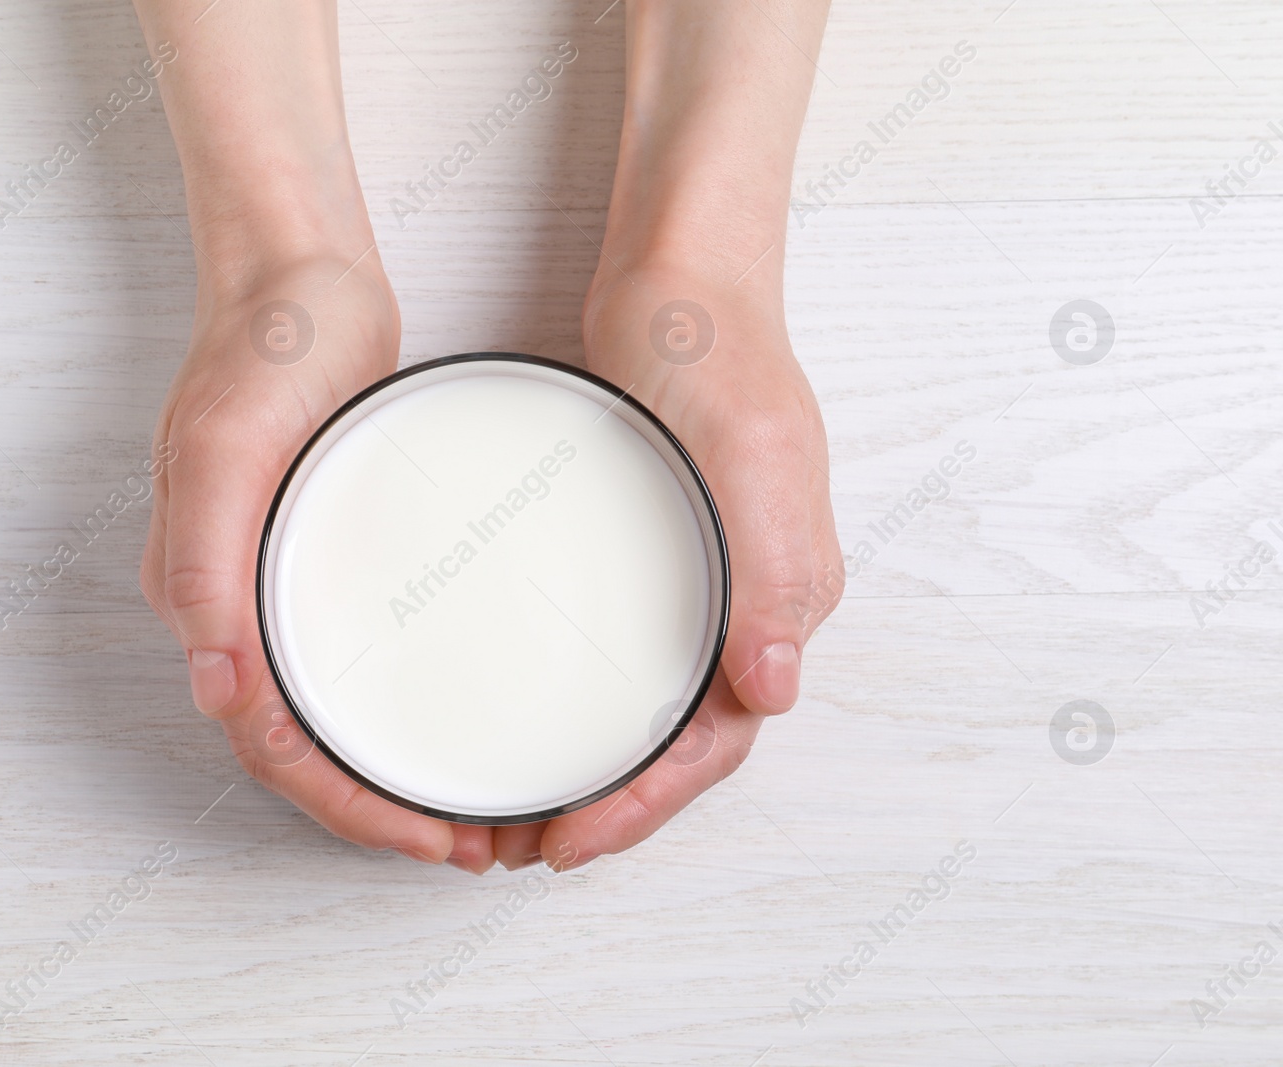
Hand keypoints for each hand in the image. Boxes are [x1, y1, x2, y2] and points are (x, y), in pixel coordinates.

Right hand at [139, 252, 500, 872]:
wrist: (297, 277)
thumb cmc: (257, 350)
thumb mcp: (225, 446)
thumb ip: (204, 561)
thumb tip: (215, 683)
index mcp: (204, 596)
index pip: (270, 744)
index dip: (347, 806)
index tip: (426, 836)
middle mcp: (238, 605)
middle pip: (303, 747)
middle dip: (380, 808)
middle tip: (470, 842)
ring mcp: (283, 581)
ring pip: (331, 713)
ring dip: (392, 772)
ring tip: (473, 806)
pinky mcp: (328, 552)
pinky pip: (357, 656)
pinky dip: (399, 705)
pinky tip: (456, 712)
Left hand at [493, 258, 843, 870]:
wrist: (680, 277)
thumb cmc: (721, 353)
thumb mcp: (754, 457)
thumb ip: (773, 571)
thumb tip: (773, 691)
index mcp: (780, 597)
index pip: (717, 741)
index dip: (646, 804)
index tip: (570, 840)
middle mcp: (743, 603)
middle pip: (678, 742)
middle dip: (609, 806)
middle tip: (523, 847)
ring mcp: (696, 577)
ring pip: (646, 707)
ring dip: (591, 767)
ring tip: (514, 808)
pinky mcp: (650, 549)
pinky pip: (620, 651)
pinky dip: (576, 700)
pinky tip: (523, 708)